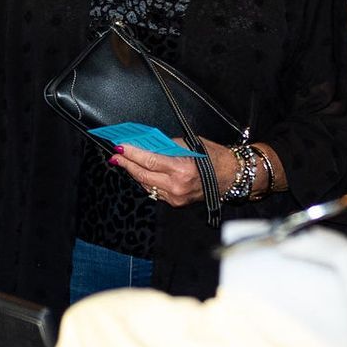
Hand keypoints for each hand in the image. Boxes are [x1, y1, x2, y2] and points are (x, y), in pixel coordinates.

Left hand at [106, 139, 225, 207]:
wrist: (230, 177)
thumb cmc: (214, 158)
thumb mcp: (191, 145)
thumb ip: (168, 146)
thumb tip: (147, 144)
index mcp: (181, 169)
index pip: (149, 161)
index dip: (132, 154)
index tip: (120, 147)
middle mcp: (177, 186)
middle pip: (143, 175)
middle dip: (127, 164)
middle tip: (115, 155)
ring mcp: (175, 197)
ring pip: (147, 184)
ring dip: (134, 173)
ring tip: (123, 162)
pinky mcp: (176, 202)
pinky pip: (155, 191)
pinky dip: (146, 181)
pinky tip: (139, 172)